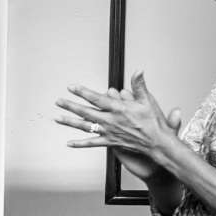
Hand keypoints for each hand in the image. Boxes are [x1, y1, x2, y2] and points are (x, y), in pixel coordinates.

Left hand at [56, 75, 177, 181]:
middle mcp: (110, 121)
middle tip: (58, 101)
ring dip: (70, 122)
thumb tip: (138, 70)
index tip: (72, 87)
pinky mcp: (110, 142)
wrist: (157, 143)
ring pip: (85, 126)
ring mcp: (108, 132)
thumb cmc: (153, 123)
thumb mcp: (147, 101)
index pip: (96, 98)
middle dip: (70, 106)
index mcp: (118, 109)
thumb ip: (139, 85)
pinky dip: (80, 144)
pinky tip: (69, 143)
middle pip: (86, 112)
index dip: (83, 92)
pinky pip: (92, 143)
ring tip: (57, 118)